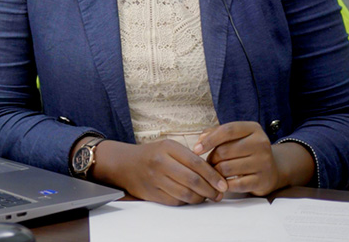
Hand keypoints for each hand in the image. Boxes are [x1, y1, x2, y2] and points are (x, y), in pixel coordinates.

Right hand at [93, 139, 227, 205]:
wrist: (125, 164)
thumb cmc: (152, 155)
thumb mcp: (169, 147)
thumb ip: (190, 157)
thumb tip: (214, 174)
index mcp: (168, 147)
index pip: (197, 163)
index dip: (213, 176)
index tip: (223, 184)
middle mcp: (161, 162)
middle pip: (193, 180)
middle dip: (210, 190)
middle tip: (219, 194)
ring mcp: (155, 179)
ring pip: (186, 194)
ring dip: (201, 198)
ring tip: (208, 197)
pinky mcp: (152, 193)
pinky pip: (176, 201)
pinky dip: (188, 202)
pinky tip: (192, 198)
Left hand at [194, 121, 312, 195]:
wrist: (271, 170)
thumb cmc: (245, 150)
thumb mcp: (235, 136)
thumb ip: (215, 133)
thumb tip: (200, 141)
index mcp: (253, 129)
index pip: (227, 130)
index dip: (209, 140)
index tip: (195, 149)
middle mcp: (261, 144)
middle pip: (224, 151)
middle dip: (212, 159)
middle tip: (210, 163)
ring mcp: (264, 163)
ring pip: (227, 168)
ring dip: (216, 172)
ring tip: (216, 172)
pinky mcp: (262, 181)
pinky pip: (235, 184)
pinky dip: (224, 184)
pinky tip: (223, 183)